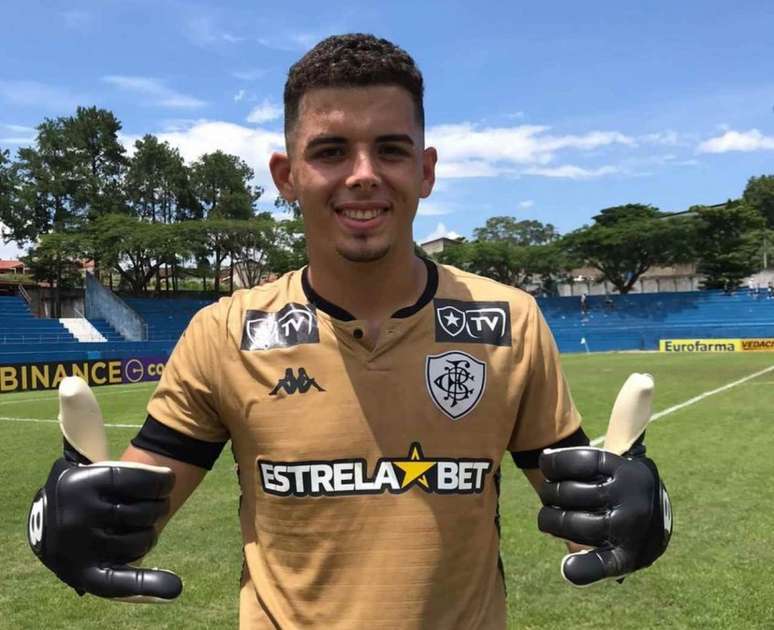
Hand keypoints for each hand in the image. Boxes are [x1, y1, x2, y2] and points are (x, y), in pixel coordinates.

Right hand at [27, 377, 181, 601]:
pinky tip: (172, 587)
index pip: (141, 480)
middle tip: (143, 505)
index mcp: (83, 481)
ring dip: (148, 530)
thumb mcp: (83, 449)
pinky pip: (122, 579)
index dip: (160, 482)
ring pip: (144, 538)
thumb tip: (71, 381)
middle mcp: (77, 515)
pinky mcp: (89, 576)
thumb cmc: (85, 483)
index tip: (164, 481)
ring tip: (134, 523)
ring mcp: (82, 547)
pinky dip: (146, 585)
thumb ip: (81, 416)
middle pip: (147, 512)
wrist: (62, 524)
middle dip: (154, 507)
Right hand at [537, 438, 671, 585]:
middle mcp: (633, 522)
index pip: (605, 565)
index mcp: (630, 554)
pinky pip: (579, 462)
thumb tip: (569, 566)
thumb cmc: (619, 527)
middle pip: (570, 523)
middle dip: (548, 518)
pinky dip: (556, 463)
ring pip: (569, 492)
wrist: (649, 491)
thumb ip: (587, 561)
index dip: (583, 569)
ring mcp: (627, 491)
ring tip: (549, 491)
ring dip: (549, 491)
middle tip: (547, 513)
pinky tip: (546, 464)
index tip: (566, 568)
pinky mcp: (619, 465)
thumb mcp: (613, 551)